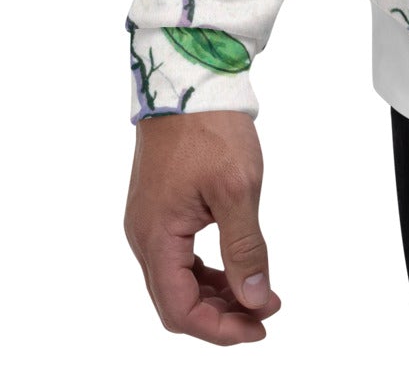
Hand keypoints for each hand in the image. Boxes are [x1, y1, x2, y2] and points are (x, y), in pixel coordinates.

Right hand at [125, 111, 279, 344]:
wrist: (189, 79)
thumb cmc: (210, 128)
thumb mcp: (238, 189)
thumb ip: (245, 248)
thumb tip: (254, 298)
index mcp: (155, 237)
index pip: (180, 310)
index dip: (221, 328)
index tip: (260, 325)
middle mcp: (143, 236)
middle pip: (175, 302)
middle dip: (221, 315)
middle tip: (265, 311)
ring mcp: (149, 222)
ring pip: (177, 281)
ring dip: (216, 294)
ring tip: (257, 291)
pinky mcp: (159, 209)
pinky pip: (178, 257)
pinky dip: (206, 270)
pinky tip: (235, 266)